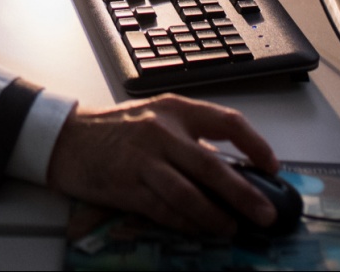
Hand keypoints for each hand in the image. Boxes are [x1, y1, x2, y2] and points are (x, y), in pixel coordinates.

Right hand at [46, 94, 279, 235]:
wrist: (67, 137)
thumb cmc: (116, 129)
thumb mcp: (156, 119)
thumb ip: (189, 138)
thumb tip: (230, 170)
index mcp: (174, 109)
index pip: (226, 122)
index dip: (254, 144)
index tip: (272, 166)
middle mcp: (160, 130)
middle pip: (211, 166)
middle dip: (244, 194)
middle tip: (265, 214)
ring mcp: (143, 159)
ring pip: (189, 193)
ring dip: (214, 216)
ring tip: (231, 229)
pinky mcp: (126, 185)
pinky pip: (163, 210)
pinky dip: (185, 223)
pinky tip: (198, 230)